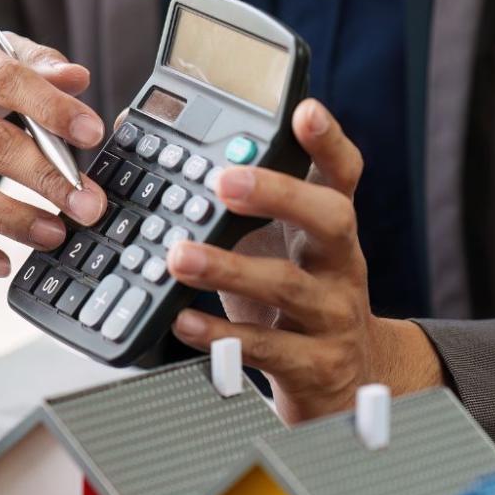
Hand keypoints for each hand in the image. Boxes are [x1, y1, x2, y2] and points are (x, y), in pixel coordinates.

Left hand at [164, 100, 442, 424]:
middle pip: (331, 219)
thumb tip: (151, 139)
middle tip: (225, 182)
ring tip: (179, 256)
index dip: (328, 142)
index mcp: (330, 228)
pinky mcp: (313, 365)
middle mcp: (341, 265)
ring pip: (289, 287)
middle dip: (279, 195)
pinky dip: (221, 334)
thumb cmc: (290, 300)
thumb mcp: (266, 245)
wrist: (341, 382)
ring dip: (229, 268)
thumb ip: (226, 203)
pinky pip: (265, 348)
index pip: (342, 174)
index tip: (305, 111)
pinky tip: (184, 321)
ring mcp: (332, 316)